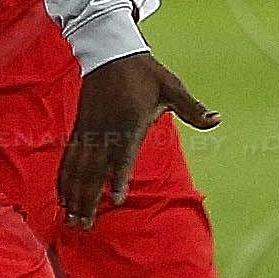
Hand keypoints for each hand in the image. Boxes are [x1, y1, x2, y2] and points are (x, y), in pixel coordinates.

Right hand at [57, 48, 219, 226]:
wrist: (111, 52)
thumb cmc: (145, 73)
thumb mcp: (172, 87)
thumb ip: (192, 108)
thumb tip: (216, 119)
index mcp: (129, 122)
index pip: (123, 155)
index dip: (119, 178)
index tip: (117, 199)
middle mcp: (106, 130)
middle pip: (94, 170)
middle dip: (88, 199)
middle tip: (84, 225)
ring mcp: (89, 130)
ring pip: (78, 168)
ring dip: (73, 195)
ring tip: (70, 219)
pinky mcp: (80, 128)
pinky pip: (69, 158)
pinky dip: (64, 178)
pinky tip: (61, 197)